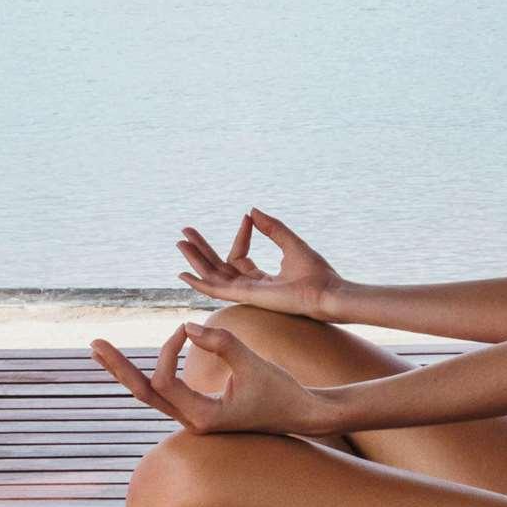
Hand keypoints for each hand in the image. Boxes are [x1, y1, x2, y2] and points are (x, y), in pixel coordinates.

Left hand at [89, 322, 325, 436]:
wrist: (302, 415)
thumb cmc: (282, 391)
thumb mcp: (254, 363)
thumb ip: (221, 342)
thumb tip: (185, 325)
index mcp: (203, 419)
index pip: (165, 382)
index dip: (168, 349)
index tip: (185, 328)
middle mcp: (192, 422)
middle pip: (143, 394)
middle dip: (118, 368)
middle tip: (94, 344)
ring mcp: (194, 418)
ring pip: (150, 395)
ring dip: (126, 371)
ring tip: (100, 351)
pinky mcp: (199, 410)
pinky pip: (164, 393)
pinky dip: (147, 375)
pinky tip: (128, 365)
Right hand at [177, 208, 341, 320]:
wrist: (326, 292)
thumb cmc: (316, 274)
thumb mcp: (291, 243)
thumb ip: (272, 228)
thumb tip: (252, 211)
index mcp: (262, 279)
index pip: (240, 256)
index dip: (241, 236)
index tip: (247, 217)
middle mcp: (250, 287)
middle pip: (218, 267)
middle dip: (201, 250)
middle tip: (185, 232)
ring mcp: (246, 293)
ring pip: (213, 276)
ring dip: (195, 260)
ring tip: (180, 243)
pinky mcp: (246, 296)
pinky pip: (216, 290)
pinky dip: (199, 282)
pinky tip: (184, 273)